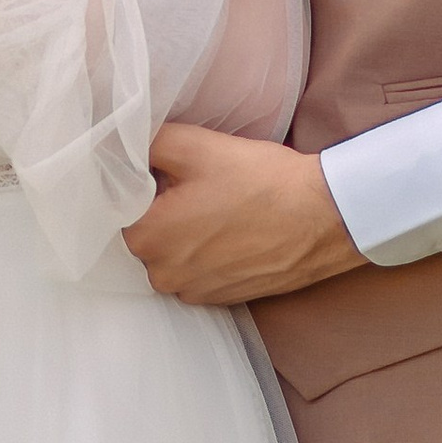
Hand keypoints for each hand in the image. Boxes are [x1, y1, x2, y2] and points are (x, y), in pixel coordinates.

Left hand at [122, 125, 367, 304]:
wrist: (324, 217)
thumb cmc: (261, 182)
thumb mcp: (195, 146)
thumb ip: (145, 143)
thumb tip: (120, 144)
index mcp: (147, 239)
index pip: (117, 208)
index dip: (137, 185)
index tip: (161, 171)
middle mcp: (163, 276)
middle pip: (143, 233)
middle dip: (159, 210)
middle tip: (194, 184)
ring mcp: (194, 292)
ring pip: (170, 253)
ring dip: (183, 232)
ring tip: (217, 206)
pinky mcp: (222, 298)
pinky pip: (197, 270)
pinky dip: (206, 251)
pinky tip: (230, 227)